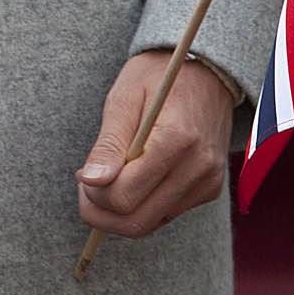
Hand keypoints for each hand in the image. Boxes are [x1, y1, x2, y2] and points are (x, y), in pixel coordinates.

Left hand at [74, 48, 239, 238]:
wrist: (207, 71)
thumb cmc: (159, 77)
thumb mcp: (125, 98)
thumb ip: (108, 143)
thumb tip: (91, 181)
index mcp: (177, 139)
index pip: (125, 196)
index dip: (94, 193)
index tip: (83, 174)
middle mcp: (199, 167)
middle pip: (136, 221)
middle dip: (102, 212)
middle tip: (88, 185)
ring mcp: (208, 182)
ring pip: (150, 223)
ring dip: (121, 210)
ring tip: (111, 176)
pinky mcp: (210, 189)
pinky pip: (165, 214)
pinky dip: (143, 204)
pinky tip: (136, 177)